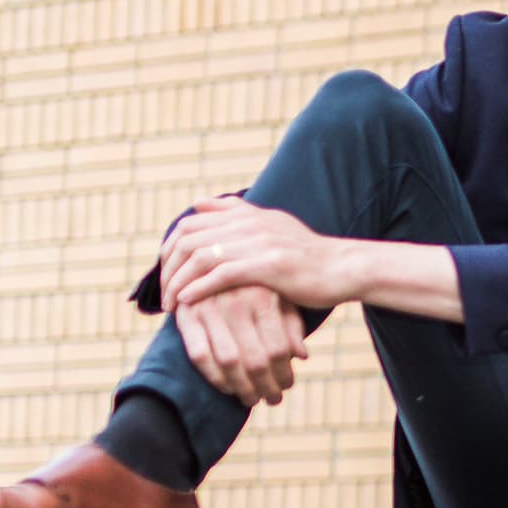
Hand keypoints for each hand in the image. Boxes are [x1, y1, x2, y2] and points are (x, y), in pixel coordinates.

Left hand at [158, 198, 360, 312]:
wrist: (344, 269)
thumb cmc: (307, 255)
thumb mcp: (271, 224)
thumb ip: (234, 213)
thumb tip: (199, 202)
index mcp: (245, 214)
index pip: (189, 223)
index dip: (170, 248)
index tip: (167, 274)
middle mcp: (248, 223)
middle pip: (188, 239)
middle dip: (168, 268)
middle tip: (164, 295)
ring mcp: (258, 242)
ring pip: (200, 257)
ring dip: (179, 282)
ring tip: (172, 305)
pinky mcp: (268, 265)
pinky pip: (221, 274)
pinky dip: (199, 288)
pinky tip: (189, 303)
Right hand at [175, 283, 310, 405]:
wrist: (211, 264)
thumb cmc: (255, 287)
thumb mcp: (280, 299)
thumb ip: (292, 326)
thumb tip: (302, 356)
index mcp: (263, 295)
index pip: (278, 349)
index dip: (284, 374)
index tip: (287, 387)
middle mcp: (235, 299)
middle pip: (255, 359)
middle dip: (266, 387)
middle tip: (273, 399)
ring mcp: (208, 306)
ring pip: (229, 361)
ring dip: (242, 388)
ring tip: (252, 399)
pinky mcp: (185, 314)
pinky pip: (200, 355)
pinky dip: (214, 377)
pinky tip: (227, 387)